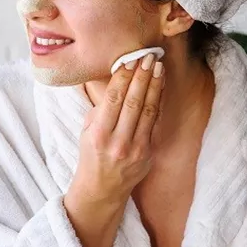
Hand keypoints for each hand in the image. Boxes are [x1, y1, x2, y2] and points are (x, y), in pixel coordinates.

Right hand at [67, 53, 164, 207]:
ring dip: (154, 85)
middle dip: (141, 76)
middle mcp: (117, 142)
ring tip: (158, 66)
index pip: (113, 99)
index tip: (129, 60)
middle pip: (132, 102)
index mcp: (98, 134)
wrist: (101, 190)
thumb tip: (117, 81)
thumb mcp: (86, 131)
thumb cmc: (91, 155)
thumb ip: (101, 109)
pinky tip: (159, 86)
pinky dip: (157, 101)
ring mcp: (135, 149)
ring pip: (147, 110)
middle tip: (148, 56)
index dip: (123, 77)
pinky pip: (153, 122)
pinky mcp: (147, 153)